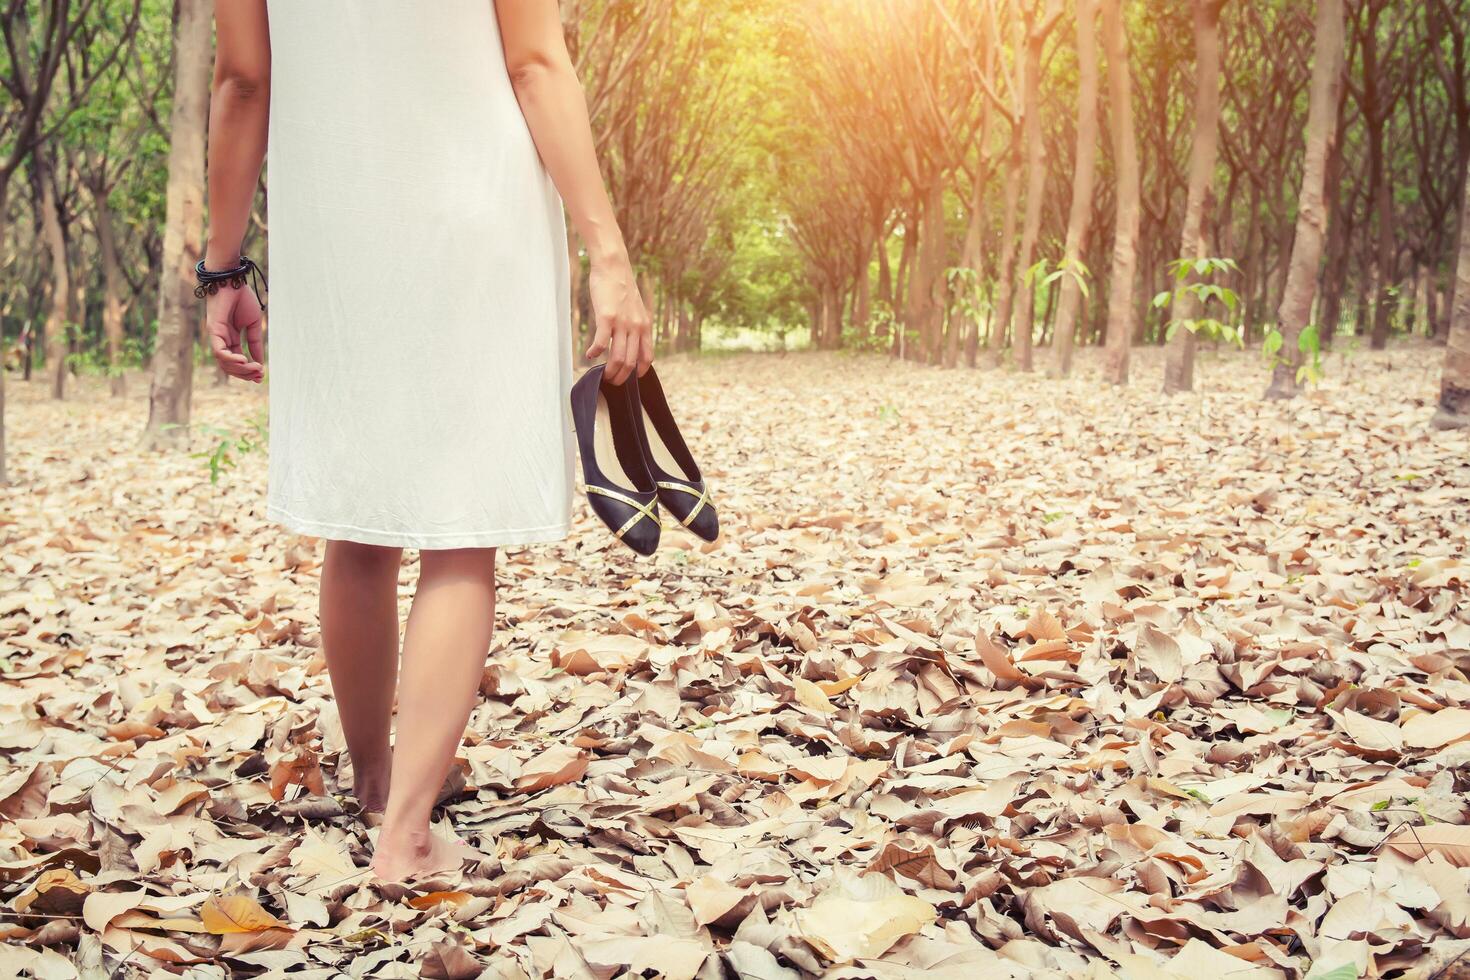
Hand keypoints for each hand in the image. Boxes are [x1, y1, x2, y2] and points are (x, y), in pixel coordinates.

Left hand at [206, 282, 264, 382]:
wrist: (232, 281)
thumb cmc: (242, 299)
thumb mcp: (253, 325)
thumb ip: (255, 343)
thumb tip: (259, 362)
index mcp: (231, 338)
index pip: (238, 360)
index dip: (249, 370)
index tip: (262, 376)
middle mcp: (222, 340)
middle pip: (230, 366)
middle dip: (245, 373)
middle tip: (259, 375)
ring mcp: (216, 336)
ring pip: (224, 362)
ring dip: (240, 369)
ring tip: (254, 368)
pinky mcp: (213, 331)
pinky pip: (219, 351)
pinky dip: (231, 359)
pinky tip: (244, 360)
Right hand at [585, 256, 651, 385]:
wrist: (614, 267)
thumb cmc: (621, 287)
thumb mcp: (636, 309)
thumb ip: (634, 326)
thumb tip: (628, 342)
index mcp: (645, 326)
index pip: (647, 357)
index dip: (640, 372)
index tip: (632, 377)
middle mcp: (636, 327)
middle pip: (631, 362)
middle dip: (622, 377)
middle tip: (612, 381)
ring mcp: (622, 323)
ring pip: (618, 358)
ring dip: (609, 371)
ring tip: (602, 375)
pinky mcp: (607, 318)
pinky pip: (601, 343)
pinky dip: (594, 353)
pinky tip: (589, 355)